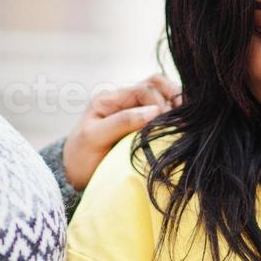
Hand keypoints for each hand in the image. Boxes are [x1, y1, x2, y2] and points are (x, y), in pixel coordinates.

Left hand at [62, 73, 180, 189]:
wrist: (74, 175)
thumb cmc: (81, 157)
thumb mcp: (94, 137)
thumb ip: (122, 122)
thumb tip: (155, 111)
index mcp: (111, 98)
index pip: (145, 88)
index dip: (161, 102)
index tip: (166, 122)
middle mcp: (125, 100)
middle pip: (158, 85)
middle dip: (174, 96)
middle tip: (182, 117)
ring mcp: (135, 111)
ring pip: (164, 95)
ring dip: (177, 104)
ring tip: (185, 121)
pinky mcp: (143, 125)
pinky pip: (164, 113)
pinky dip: (176, 115)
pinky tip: (182, 127)